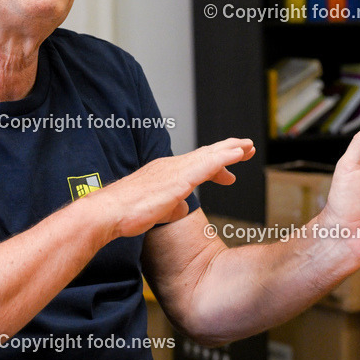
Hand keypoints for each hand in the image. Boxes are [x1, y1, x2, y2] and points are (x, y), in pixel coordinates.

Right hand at [94, 138, 254, 238]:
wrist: (110, 212)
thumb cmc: (126, 213)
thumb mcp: (156, 211)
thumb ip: (171, 208)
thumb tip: (183, 209)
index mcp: (165, 172)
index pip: (195, 165)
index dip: (216, 167)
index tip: (229, 176)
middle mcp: (171, 166)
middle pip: (206, 154)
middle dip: (228, 150)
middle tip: (247, 148)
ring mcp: (175, 170)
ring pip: (209, 155)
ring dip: (232, 149)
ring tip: (249, 145)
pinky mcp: (180, 178)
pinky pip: (208, 163)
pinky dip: (225, 156)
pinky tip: (239, 153)